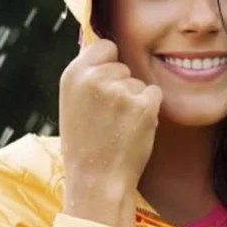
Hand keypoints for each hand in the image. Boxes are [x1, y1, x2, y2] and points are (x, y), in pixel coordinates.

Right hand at [59, 38, 162, 201]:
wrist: (97, 180)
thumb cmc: (84, 145)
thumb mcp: (72, 103)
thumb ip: (87, 76)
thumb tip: (106, 49)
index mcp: (73, 74)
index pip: (105, 46)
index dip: (109, 65)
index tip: (104, 87)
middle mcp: (95, 77)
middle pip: (124, 67)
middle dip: (121, 87)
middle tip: (107, 118)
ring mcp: (120, 90)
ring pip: (139, 83)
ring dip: (134, 101)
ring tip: (118, 127)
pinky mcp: (143, 104)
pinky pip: (154, 94)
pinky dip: (149, 110)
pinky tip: (133, 129)